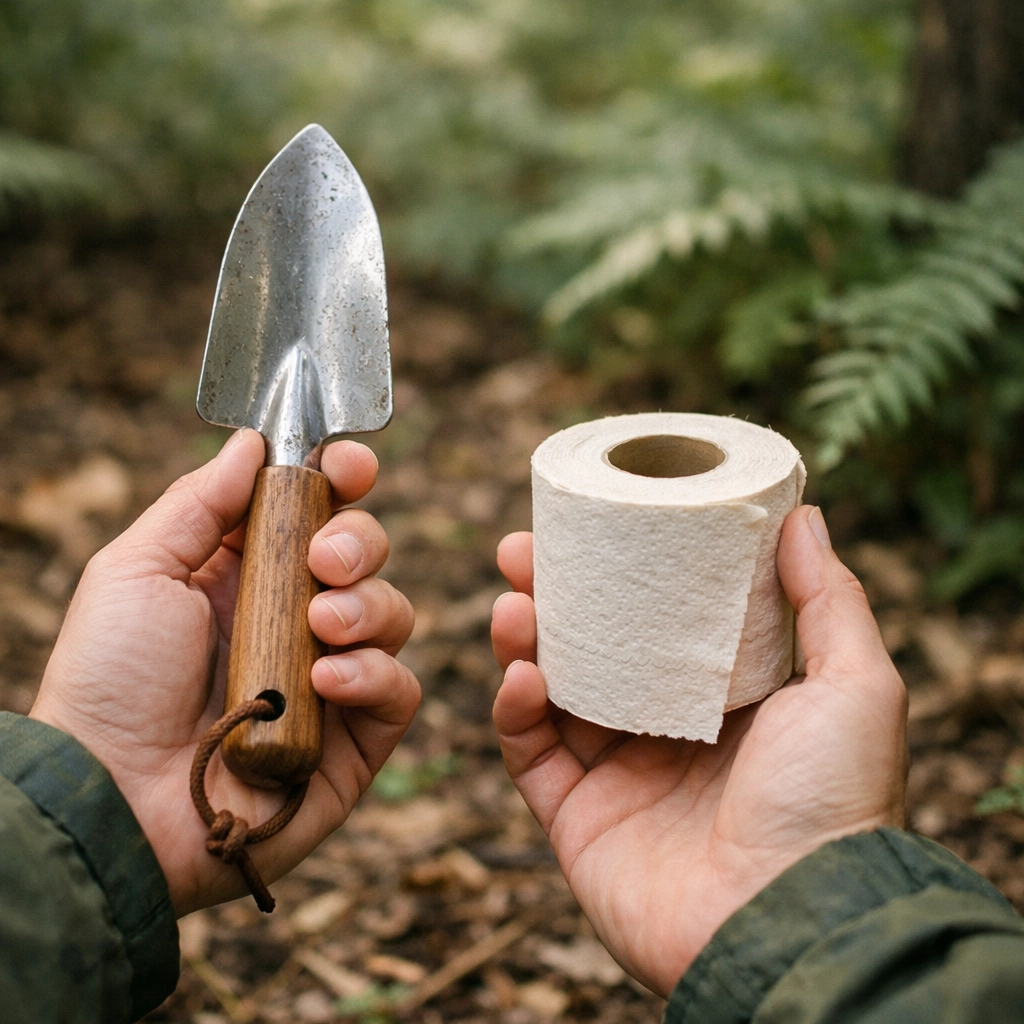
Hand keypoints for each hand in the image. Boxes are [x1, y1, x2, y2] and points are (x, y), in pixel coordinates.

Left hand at [30, 429, 418, 915]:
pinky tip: (324, 682)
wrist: (112, 801)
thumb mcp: (137, 571)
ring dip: (364, 608)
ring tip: (318, 626)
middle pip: (365, 554)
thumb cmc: (109, 683)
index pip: (316, 512)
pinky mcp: (354, 740)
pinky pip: (398, 690)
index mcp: (245, 574)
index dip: (343, 481)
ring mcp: (328, 680)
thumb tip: (255, 443)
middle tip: (323, 562)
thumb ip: (199, 502)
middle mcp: (294, 620)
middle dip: (358, 542)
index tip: (350, 465)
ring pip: (393, 613)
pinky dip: (372, 675)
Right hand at [491, 505, 906, 996]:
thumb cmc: (835, 804)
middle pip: (591, 650)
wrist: (795, 925)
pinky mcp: (578, 820)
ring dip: (523, 642)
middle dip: (552, 596)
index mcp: (725, 701)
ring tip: (513, 603)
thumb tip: (801, 514)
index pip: (657, 622)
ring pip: (549, 694)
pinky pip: (530, 754)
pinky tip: (520, 675)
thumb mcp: (854, 684)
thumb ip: (828, 599)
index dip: (621, 572)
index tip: (594, 522)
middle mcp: (667, 734)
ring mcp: (619, 777)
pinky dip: (513, 711)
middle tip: (522, 550)